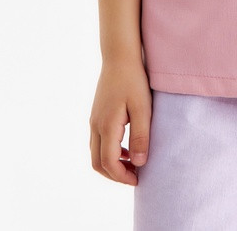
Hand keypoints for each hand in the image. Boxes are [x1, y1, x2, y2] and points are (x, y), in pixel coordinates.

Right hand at [89, 59, 151, 184]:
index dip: (122, 176)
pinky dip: (110, 152)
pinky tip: (127, 148)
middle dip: (115, 175)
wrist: (119, 56)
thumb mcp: (142, 108)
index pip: (109, 163)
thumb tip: (138, 163)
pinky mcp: (96, 115)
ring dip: (112, 164)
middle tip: (135, 177)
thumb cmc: (133, 80)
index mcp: (107, 126)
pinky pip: (98, 142)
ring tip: (133, 164)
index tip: (139, 179)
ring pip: (96, 154)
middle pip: (98, 163)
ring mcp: (94, 120)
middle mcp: (96, 126)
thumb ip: (141, 136)